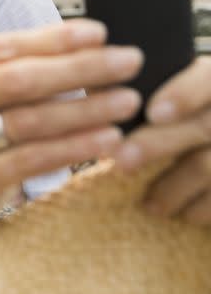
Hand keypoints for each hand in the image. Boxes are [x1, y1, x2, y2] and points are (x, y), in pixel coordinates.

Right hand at [0, 19, 142, 202]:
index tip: (100, 33)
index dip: (54, 40)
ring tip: (126, 101)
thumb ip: (11, 62)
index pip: (3, 47)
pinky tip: (107, 139)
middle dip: (79, 69)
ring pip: (29, 122)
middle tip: (127, 62)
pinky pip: (32, 160)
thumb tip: (86, 42)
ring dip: (85, 110)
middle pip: (18, 81)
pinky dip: (74, 148)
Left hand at [114, 56, 210, 224]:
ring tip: (148, 204)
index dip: (183, 94)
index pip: (206, 80)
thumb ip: (144, 86)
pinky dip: (200, 208)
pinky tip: (182, 213)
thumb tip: (94, 83)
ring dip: (173, 188)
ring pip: (207, 166)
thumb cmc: (184, 117)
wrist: (209, 144)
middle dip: (157, 144)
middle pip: (202, 126)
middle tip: (121, 160)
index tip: (152, 113)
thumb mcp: (172, 91)